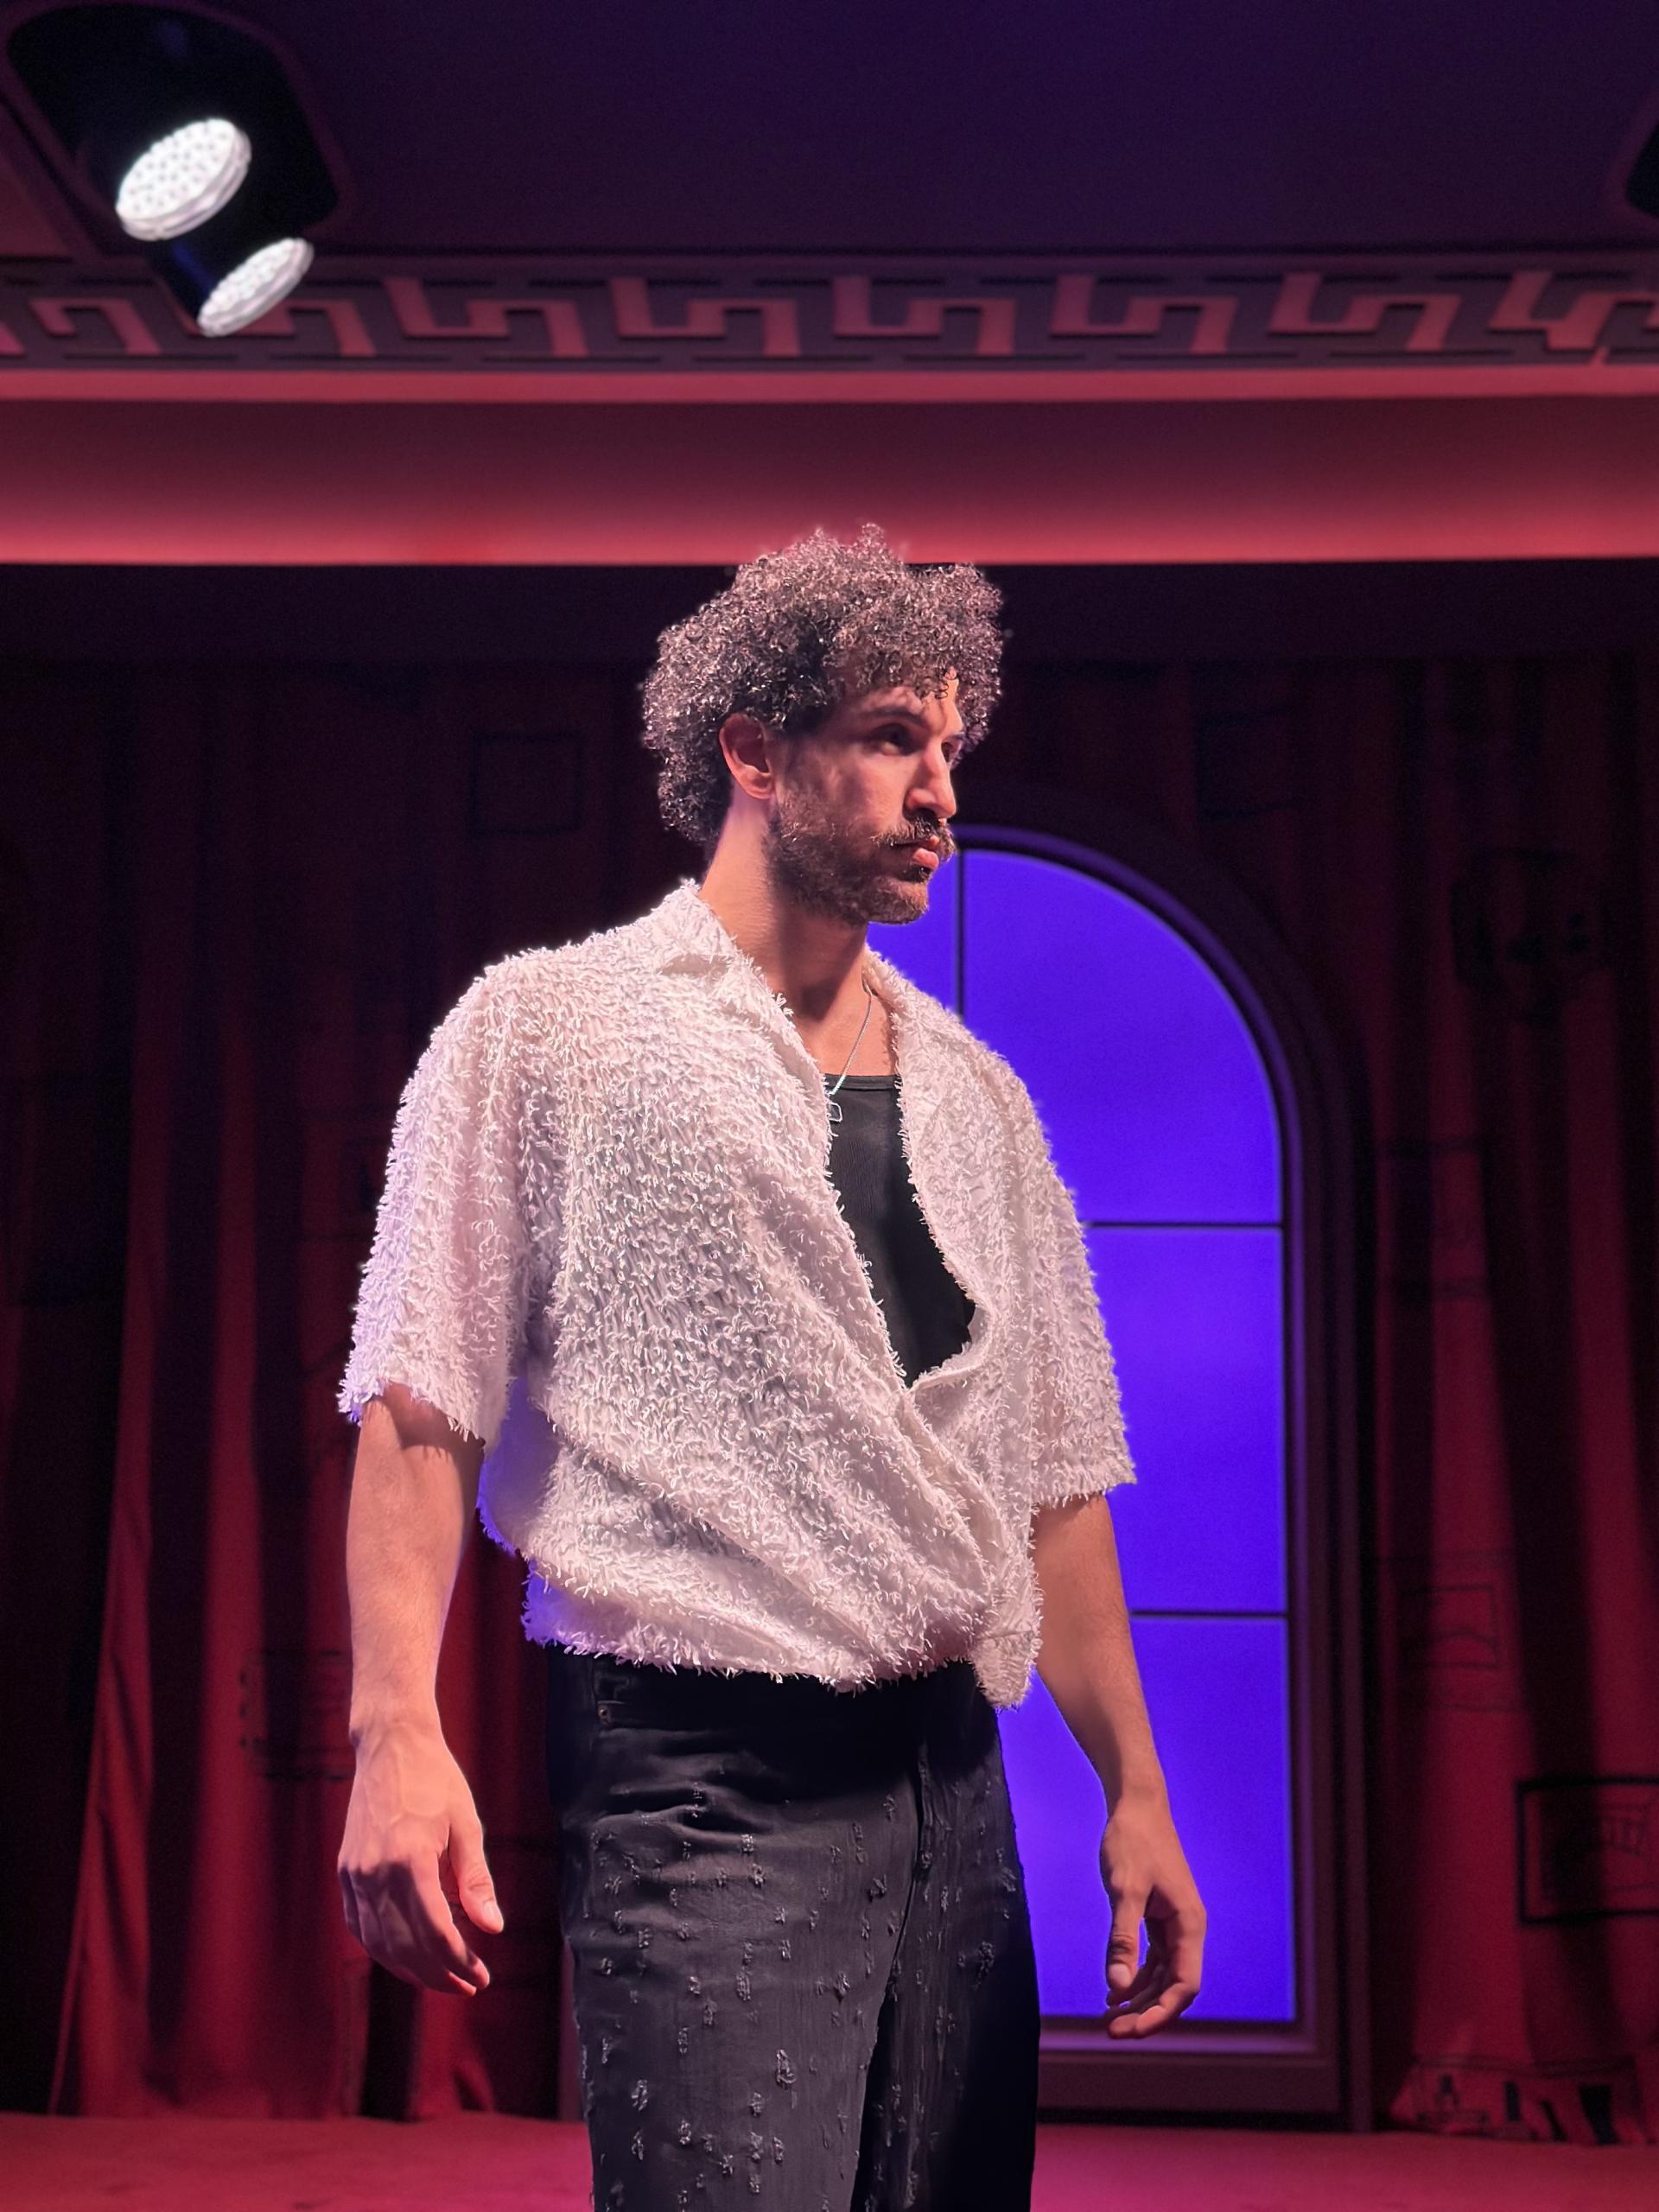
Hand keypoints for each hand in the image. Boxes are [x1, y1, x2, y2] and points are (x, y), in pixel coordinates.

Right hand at [338, 1715, 502, 1996]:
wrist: (390, 1743)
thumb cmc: (434, 1778)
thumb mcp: (466, 1824)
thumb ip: (476, 1880)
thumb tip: (493, 1928)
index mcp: (410, 1860)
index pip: (435, 1933)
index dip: (459, 1963)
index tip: (481, 1976)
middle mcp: (375, 1872)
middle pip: (406, 1946)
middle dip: (438, 1974)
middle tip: (467, 1986)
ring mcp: (355, 1873)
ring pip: (379, 1943)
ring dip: (410, 1969)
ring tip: (441, 1978)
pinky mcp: (345, 1870)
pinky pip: (360, 1925)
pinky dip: (382, 1948)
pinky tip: (405, 1956)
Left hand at [1098, 1796, 1204, 2035]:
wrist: (1136, 1804)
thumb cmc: (1132, 1841)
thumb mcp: (1124, 1890)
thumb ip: (1122, 1938)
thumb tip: (1117, 1986)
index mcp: (1189, 1925)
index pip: (1183, 1986)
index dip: (1160, 2014)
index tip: (1130, 2030)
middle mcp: (1188, 1929)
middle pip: (1174, 1988)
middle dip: (1146, 2013)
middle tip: (1110, 2031)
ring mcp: (1175, 1924)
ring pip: (1163, 1976)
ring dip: (1139, 1999)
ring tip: (1108, 2018)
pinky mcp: (1160, 1916)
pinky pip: (1154, 1959)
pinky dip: (1136, 1977)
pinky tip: (1113, 1989)